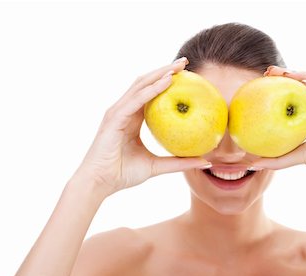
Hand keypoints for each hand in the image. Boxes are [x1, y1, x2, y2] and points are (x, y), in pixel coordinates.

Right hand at [73, 58, 209, 196]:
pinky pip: (136, 100)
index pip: (151, 94)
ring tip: (179, 66)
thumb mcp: (156, 167)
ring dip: (160, 73)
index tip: (186, 75)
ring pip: (141, 85)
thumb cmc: (123, 174)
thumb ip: (178, 162)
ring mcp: (118, 112)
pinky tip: (167, 82)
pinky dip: (152, 89)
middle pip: (146, 83)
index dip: (166, 81)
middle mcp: (124, 110)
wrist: (100, 183)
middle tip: (185, 62)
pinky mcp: (114, 117)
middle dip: (165, 70)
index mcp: (132, 118)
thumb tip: (205, 161)